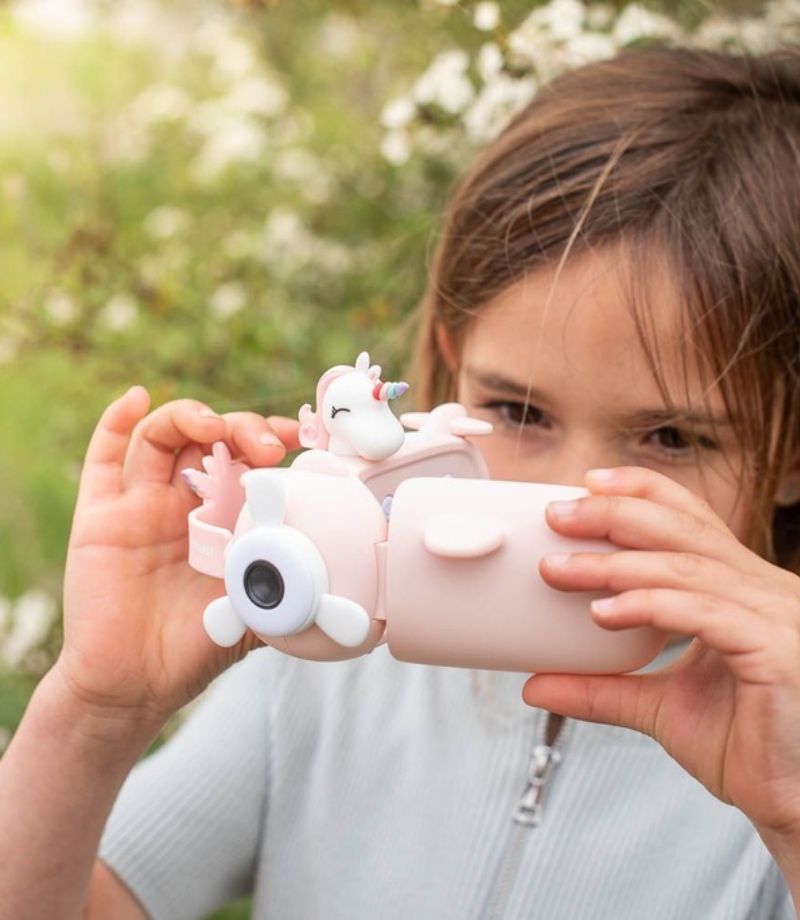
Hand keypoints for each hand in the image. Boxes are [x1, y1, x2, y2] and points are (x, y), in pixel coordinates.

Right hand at [57, 386, 300, 727]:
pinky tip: (138, 397)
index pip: (247, 458)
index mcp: (223, 514)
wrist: (137, 685)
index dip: (272, 438)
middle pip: (209, 437)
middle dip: (241, 429)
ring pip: (162, 436)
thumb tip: (362, 597)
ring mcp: (141, 503)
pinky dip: (115, 421)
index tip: (301, 438)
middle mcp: (183, 500)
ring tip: (214, 425)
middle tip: (266, 448)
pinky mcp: (101, 516)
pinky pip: (102, 459)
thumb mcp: (260, 611)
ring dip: (189, 416)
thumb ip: (297, 590)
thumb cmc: (199, 647)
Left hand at [524, 466, 799, 840]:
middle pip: (682, 528)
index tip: (588, 484)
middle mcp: (763, 590)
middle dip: (613, 514)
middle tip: (557, 515)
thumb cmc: (746, 747)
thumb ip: (602, 688)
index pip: (692, 518)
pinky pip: (702, 612)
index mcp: (741, 589)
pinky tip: (602, 613)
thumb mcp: (659, 706)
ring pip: (685, 567)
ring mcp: (775, 615)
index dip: (642, 491)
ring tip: (557, 569)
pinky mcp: (775, 649)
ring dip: (612, 565)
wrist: (793, 802)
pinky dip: (647, 606)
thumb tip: (535, 684)